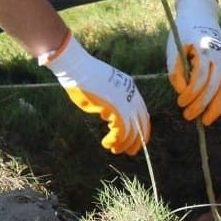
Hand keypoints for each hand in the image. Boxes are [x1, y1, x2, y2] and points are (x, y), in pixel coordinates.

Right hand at [42, 31, 149, 155]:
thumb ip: (111, 102)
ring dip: (123, 143)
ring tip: (114, 149)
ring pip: (131, 130)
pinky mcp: (115, 108)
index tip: (136, 140)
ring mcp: (124, 101)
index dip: (141, 128)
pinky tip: (107, 143)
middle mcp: (131, 95)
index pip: (142, 113)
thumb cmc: (85, 78)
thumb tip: (109, 116)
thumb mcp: (104, 90)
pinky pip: (121, 131)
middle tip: (130, 151)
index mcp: (130, 89)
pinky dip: (115, 140)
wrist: (78, 68)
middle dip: (137, 140)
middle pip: (141, 123)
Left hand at [166, 0, 220, 124]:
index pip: (200, 79)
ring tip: (205, 120)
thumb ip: (176, 72)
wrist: (201, 16)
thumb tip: (182, 93)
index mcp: (205, 51)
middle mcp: (220, 57)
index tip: (180, 102)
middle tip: (188, 116)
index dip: (190, 94)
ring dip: (215, 108)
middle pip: (214, 88)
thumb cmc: (184, 34)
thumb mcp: (174, 49)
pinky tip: (215, 109)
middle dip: (201, 106)